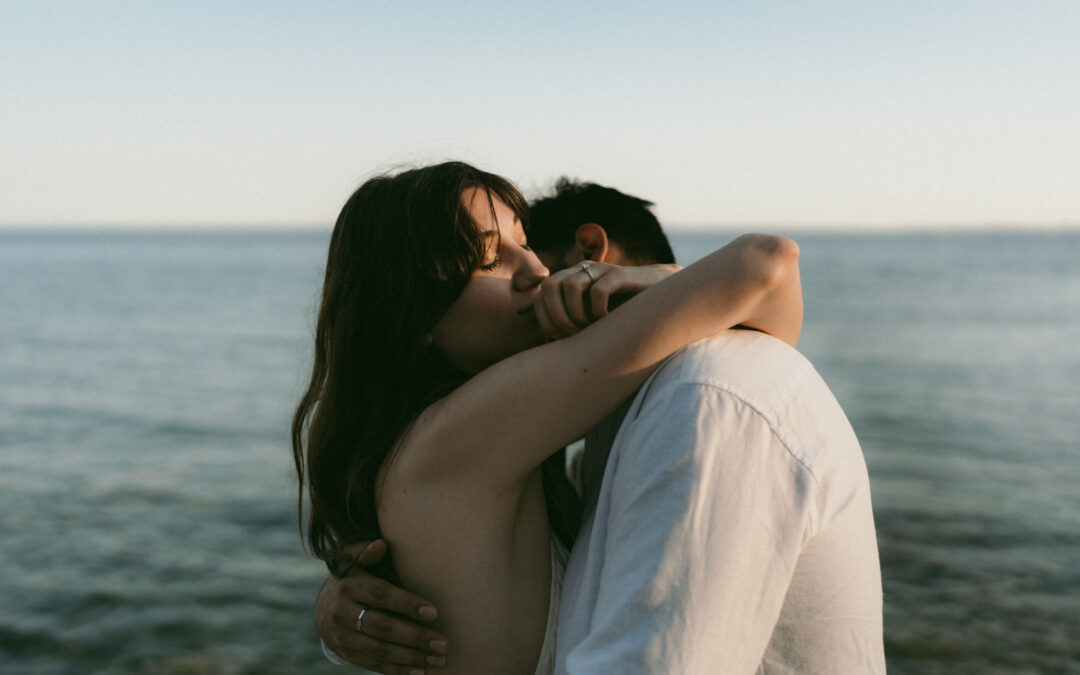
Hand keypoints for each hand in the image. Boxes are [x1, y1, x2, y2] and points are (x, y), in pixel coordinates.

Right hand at [315, 539, 448, 673]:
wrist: (326, 606)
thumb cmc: (355, 577)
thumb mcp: (355, 560)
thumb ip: (366, 552)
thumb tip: (380, 544)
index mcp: (348, 585)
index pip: (381, 595)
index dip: (407, 604)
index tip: (434, 613)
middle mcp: (341, 612)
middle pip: (382, 627)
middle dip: (415, 637)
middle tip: (443, 644)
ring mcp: (342, 636)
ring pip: (379, 650)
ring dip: (411, 657)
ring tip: (438, 660)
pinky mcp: (346, 653)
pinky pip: (373, 664)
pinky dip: (397, 670)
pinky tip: (420, 672)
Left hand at [534, 262, 681, 337]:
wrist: (659, 298)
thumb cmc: (621, 315)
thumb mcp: (590, 320)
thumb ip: (570, 325)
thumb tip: (546, 343)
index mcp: (571, 280)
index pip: (541, 295)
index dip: (546, 318)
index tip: (562, 336)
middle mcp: (582, 271)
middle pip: (550, 285)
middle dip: (557, 315)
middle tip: (574, 332)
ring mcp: (601, 270)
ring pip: (571, 285)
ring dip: (577, 313)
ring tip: (591, 326)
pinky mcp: (621, 274)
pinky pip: (599, 290)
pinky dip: (599, 310)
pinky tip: (608, 320)